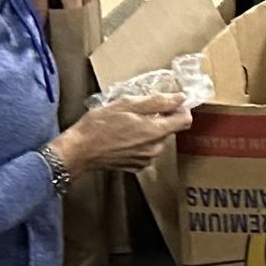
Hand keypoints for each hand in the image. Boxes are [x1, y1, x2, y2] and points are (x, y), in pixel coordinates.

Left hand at [22, 0, 103, 25]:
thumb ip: (38, 6)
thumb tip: (39, 29)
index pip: (75, 20)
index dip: (68, 31)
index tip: (60, 38)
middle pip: (84, 16)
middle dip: (74, 24)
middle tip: (61, 28)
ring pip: (90, 9)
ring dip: (79, 12)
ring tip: (64, 9)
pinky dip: (84, 2)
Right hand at [50, 94, 191, 172]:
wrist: (80, 150)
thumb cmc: (99, 125)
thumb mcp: (127, 105)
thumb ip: (158, 102)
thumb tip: (180, 98)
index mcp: (155, 132)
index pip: (185, 120)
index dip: (180, 108)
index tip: (171, 102)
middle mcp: (155, 149)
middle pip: (169, 129)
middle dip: (159, 118)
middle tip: (137, 110)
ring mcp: (146, 160)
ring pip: (157, 139)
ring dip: (148, 130)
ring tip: (127, 123)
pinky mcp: (136, 166)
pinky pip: (146, 150)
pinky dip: (139, 142)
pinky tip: (123, 136)